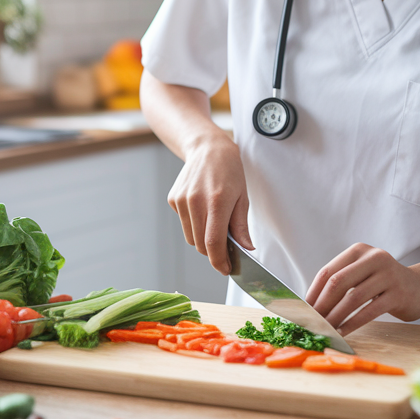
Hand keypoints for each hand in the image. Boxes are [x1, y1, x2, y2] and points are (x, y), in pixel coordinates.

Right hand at [167, 132, 251, 274]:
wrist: (208, 148)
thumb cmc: (229, 172)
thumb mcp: (242, 198)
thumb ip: (241, 226)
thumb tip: (246, 249)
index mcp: (217, 201)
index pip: (214, 243)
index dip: (219, 261)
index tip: (226, 269)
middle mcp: (196, 201)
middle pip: (201, 245)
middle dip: (213, 252)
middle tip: (226, 247)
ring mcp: (182, 200)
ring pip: (190, 238)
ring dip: (202, 239)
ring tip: (214, 222)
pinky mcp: (173, 199)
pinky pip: (184, 224)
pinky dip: (193, 225)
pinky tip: (202, 208)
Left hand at [305, 243, 419, 332]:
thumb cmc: (384, 284)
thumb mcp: (362, 274)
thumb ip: (341, 282)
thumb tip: (311, 304)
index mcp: (359, 251)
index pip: (328, 271)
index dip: (314, 292)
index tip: (304, 309)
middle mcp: (374, 258)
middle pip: (338, 282)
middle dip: (322, 305)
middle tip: (313, 321)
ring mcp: (388, 275)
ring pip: (353, 298)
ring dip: (336, 316)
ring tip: (326, 328)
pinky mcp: (398, 294)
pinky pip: (369, 311)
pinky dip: (353, 323)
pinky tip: (344, 331)